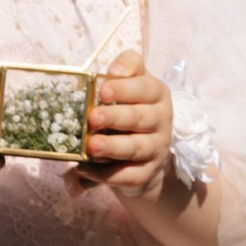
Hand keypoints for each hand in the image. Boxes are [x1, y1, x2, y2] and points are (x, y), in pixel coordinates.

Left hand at [79, 50, 173, 201]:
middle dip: (115, 117)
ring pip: (135, 147)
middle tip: (92, 117)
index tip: (102, 90)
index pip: (145, 87)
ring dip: (112, 147)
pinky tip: (84, 169)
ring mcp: (156, 149)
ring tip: (91, 146)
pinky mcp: (146, 173)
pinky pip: (128, 175)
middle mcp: (160, 121)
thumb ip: (125, 69)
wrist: (146, 154)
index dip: (124, 88)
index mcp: (156, 94)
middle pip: (139, 117)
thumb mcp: (130, 84)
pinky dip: (106, 174)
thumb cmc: (130, 108)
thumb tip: (115, 69)